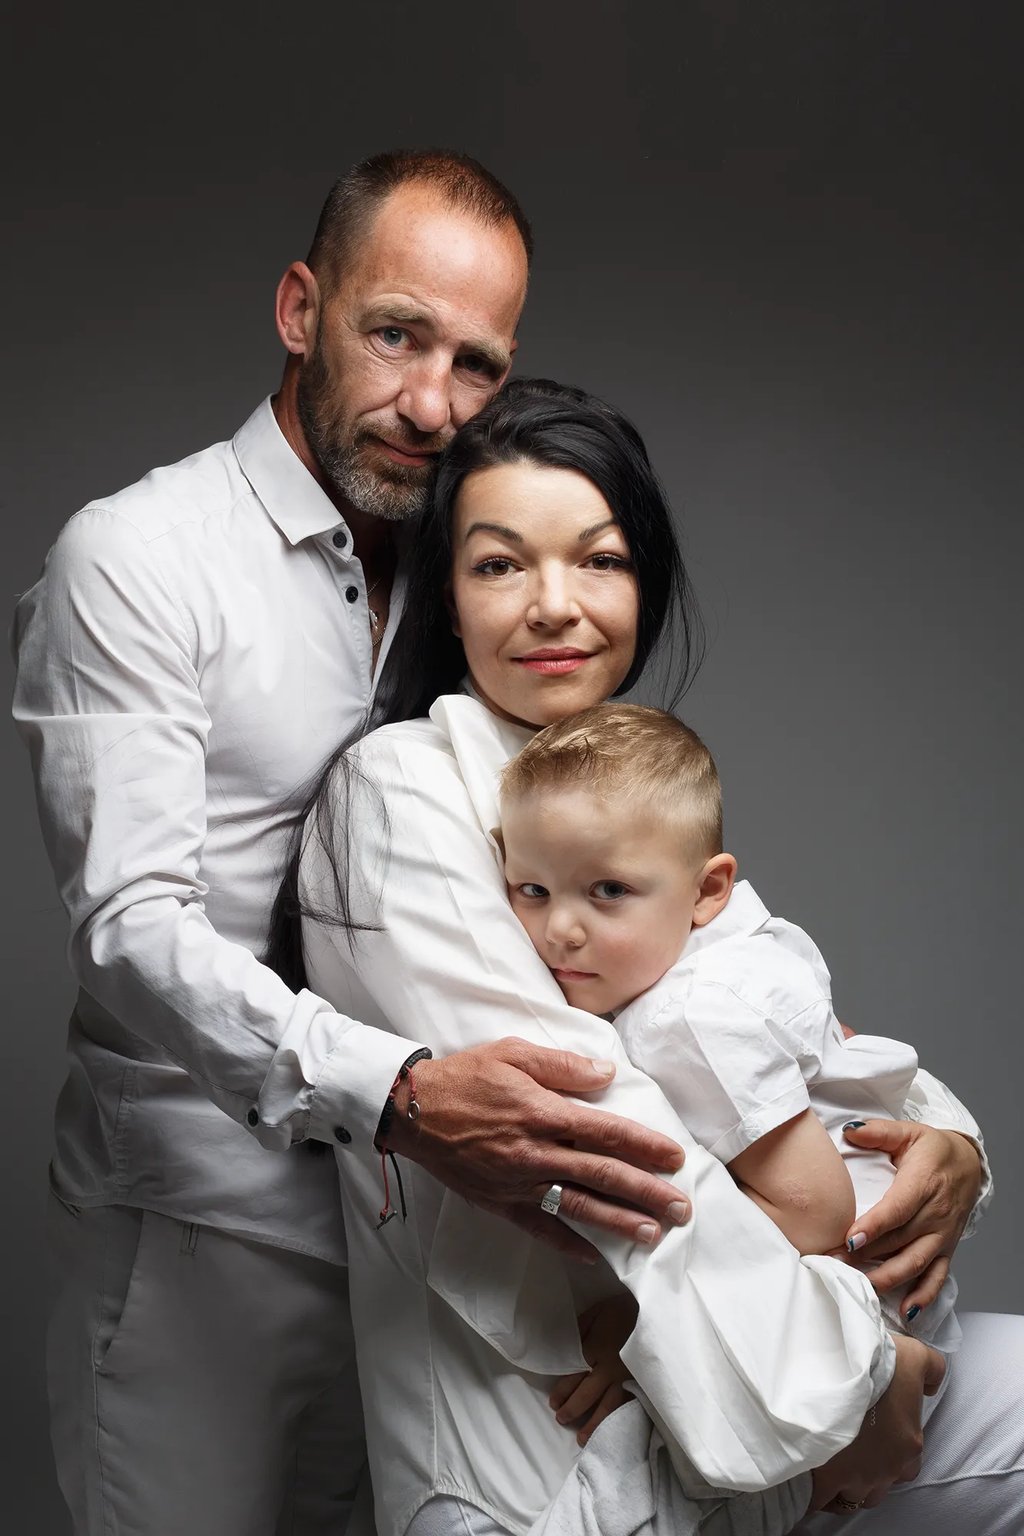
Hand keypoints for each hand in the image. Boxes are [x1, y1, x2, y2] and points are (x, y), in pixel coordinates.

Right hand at [385, 1038, 688, 1256]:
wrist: (410, 1110)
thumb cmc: (464, 1076)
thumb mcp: (513, 1053)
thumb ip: (562, 1065)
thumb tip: (607, 1073)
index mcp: (543, 1112)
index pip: (607, 1132)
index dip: (644, 1146)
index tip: (675, 1158)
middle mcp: (535, 1152)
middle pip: (602, 1175)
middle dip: (647, 1192)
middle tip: (682, 1207)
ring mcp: (518, 1182)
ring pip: (578, 1205)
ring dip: (619, 1221)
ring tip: (654, 1234)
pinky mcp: (499, 1202)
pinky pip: (539, 1227)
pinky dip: (567, 1243)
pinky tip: (594, 1256)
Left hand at [548, 1292, 638, 1443]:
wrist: (656, 1311)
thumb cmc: (624, 1310)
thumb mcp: (597, 1311)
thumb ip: (580, 1328)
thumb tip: (564, 1346)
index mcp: (596, 1347)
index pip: (574, 1375)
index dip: (562, 1390)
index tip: (553, 1402)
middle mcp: (609, 1366)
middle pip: (587, 1393)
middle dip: (572, 1409)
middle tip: (561, 1419)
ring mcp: (627, 1377)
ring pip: (607, 1406)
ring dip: (593, 1424)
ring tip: (581, 1439)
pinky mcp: (641, 1383)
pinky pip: (627, 1405)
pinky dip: (617, 1420)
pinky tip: (612, 1431)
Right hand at [809, 1334, 944, 1512]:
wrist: (833, 1374)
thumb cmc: (874, 1366)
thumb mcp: (914, 1356)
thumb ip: (931, 1370)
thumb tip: (932, 1385)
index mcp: (908, 1444)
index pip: (909, 1461)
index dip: (892, 1448)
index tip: (875, 1431)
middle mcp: (887, 1469)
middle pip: (884, 1485)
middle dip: (873, 1474)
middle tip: (856, 1450)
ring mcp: (857, 1479)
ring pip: (857, 1497)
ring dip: (850, 1486)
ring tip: (835, 1466)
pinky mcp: (827, 1483)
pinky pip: (825, 1502)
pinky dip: (822, 1495)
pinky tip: (816, 1478)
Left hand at [842, 1120, 981, 1314]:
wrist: (970, 1164)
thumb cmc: (933, 1150)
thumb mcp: (908, 1132)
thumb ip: (878, 1132)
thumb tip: (849, 1130)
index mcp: (923, 1183)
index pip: (897, 1209)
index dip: (874, 1227)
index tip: (850, 1240)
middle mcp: (934, 1214)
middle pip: (900, 1241)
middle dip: (866, 1256)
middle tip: (833, 1263)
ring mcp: (942, 1235)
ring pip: (915, 1263)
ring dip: (886, 1278)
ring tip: (858, 1286)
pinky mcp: (946, 1249)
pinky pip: (937, 1277)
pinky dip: (923, 1296)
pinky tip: (906, 1312)